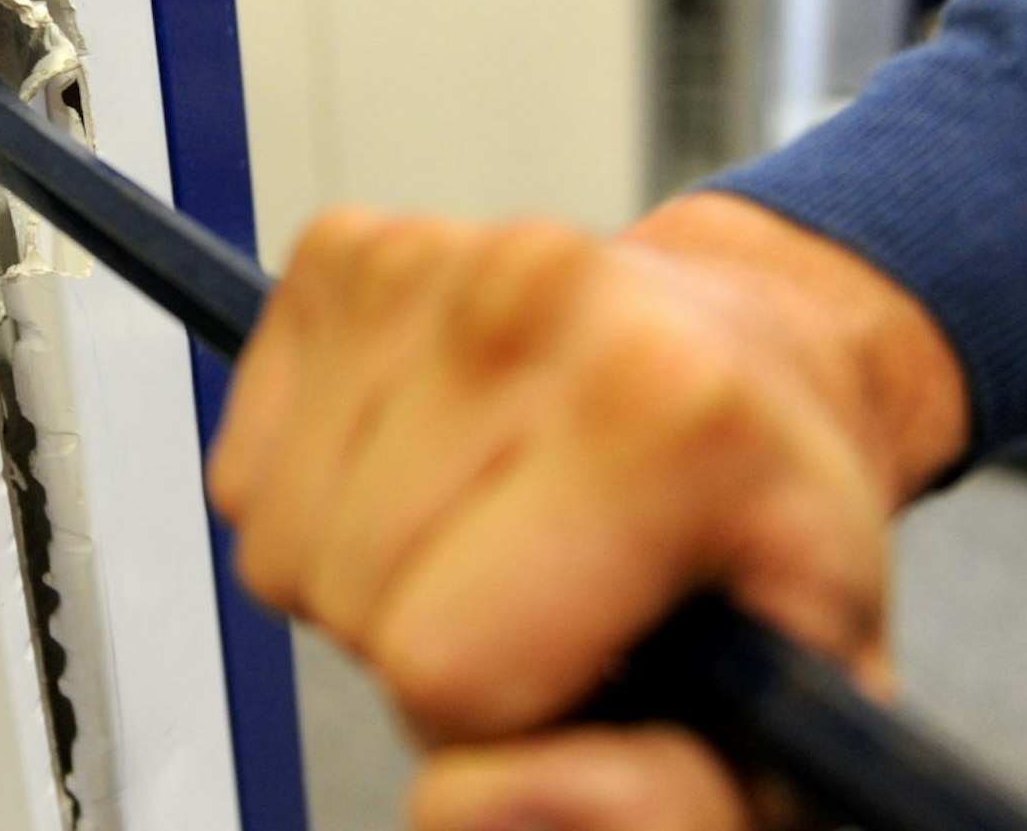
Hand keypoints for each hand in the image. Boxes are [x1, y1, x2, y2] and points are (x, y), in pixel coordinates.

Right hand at [208, 197, 967, 828]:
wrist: (743, 355)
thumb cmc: (756, 529)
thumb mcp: (786, 708)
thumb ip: (667, 805)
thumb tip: (465, 803)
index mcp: (669, 414)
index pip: (443, 663)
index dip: (497, 710)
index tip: (579, 652)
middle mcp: (539, 300)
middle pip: (346, 595)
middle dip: (424, 636)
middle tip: (535, 588)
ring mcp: (429, 258)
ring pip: (272, 536)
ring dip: (363, 567)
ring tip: (488, 528)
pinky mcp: (345, 251)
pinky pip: (240, 466)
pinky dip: (312, 494)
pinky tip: (426, 465)